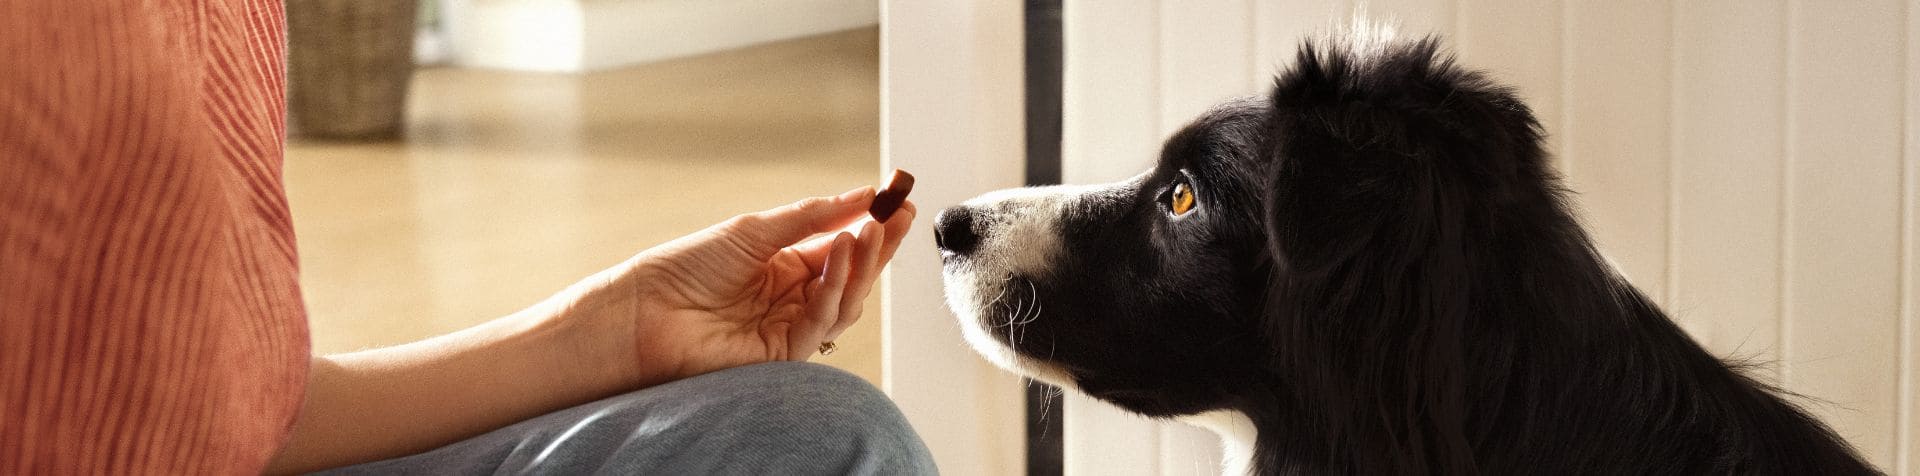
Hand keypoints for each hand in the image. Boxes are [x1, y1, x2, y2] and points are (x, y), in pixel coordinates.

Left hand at [569, 187, 915, 387]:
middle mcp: (792, 297)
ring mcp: (789, 326)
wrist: (644, 311)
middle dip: (878, 245)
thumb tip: (862, 196)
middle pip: (851, 274)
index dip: (870, 225)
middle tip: (899, 216)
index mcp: (784, 266)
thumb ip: (811, 216)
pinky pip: (821, 319)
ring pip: (845, 299)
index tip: (897, 201)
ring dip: (860, 263)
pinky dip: (834, 285)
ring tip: (869, 229)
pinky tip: (837, 254)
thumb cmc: (686, 268)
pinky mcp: (783, 353)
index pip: (840, 245)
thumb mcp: (755, 229)